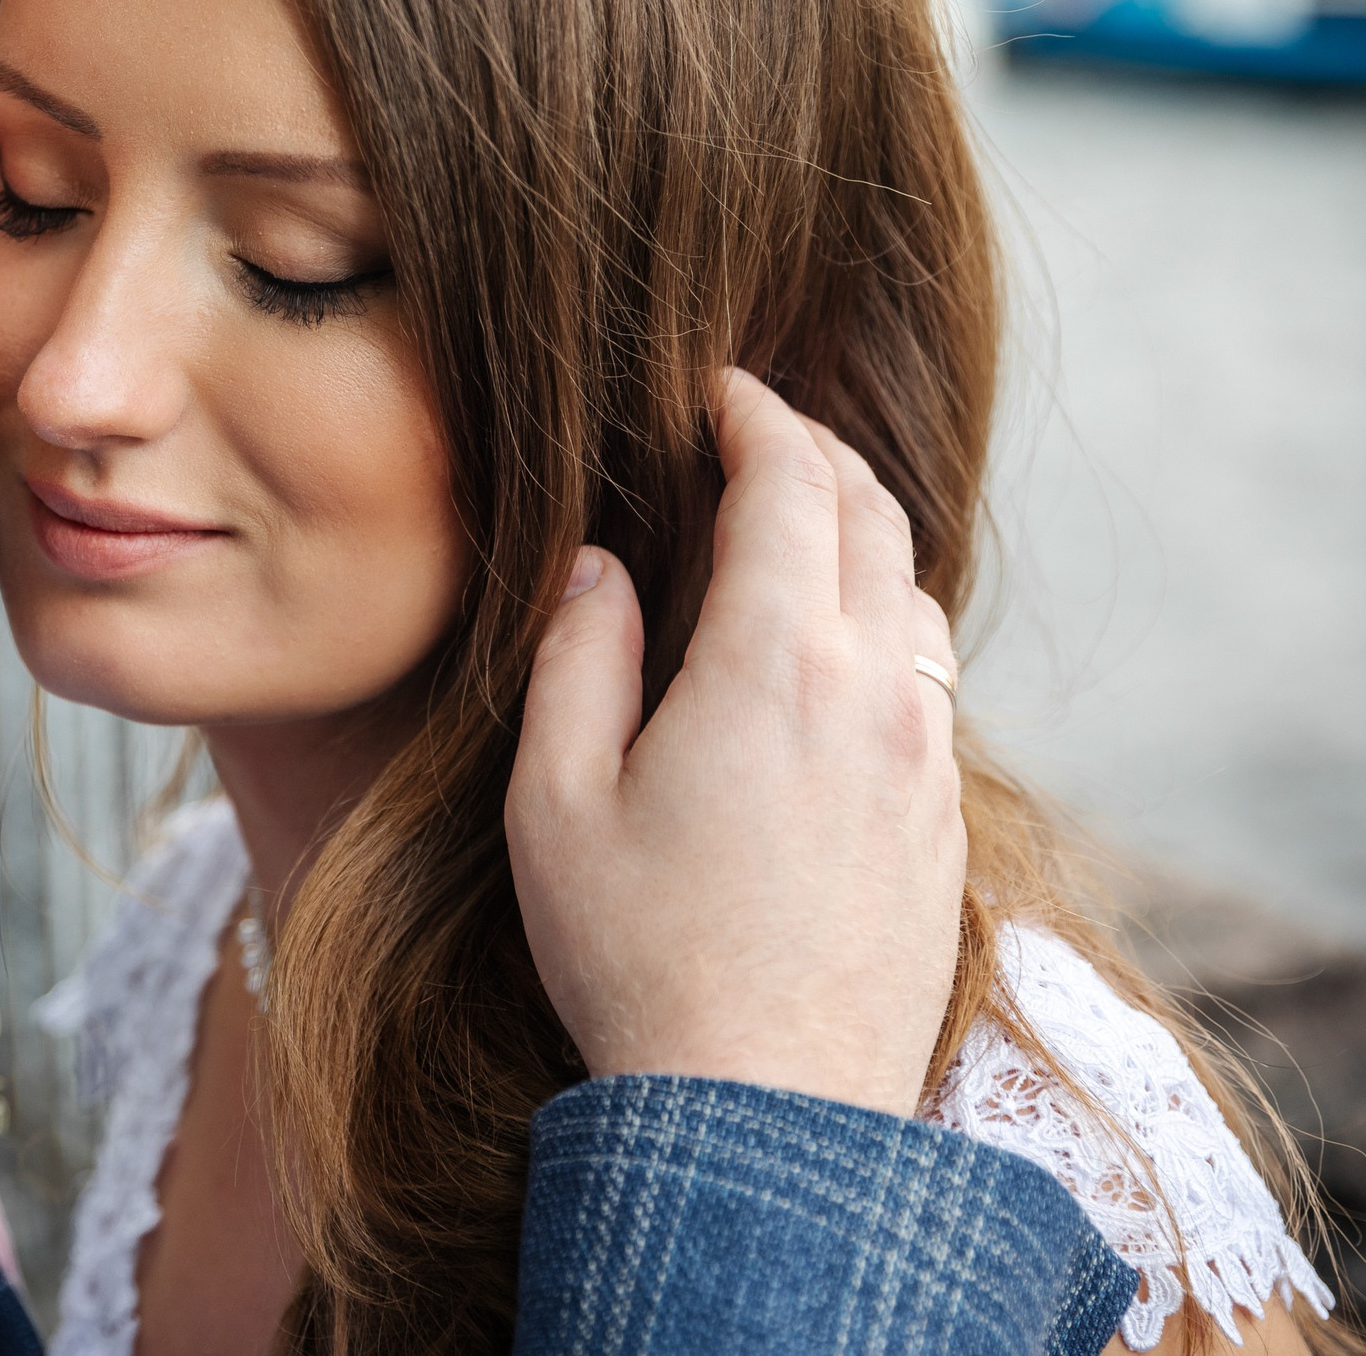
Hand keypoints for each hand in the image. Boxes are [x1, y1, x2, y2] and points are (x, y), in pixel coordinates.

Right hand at [504, 369, 964, 1115]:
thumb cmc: (637, 959)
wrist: (769, 1113)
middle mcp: (876, 690)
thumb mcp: (557, 802)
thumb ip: (579, 659)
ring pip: (916, 593)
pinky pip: (930, 678)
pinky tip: (835, 655)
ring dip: (862, 534)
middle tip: (759, 431)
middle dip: (818, 452)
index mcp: (774, 664)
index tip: (720, 387)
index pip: (790, 485)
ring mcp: (925, 758)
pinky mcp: (943, 820)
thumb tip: (599, 566)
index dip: (755, 415)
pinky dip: (885, 621)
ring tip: (798, 531)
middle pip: (875, 515)